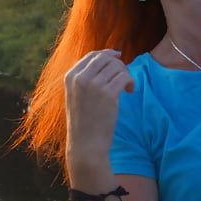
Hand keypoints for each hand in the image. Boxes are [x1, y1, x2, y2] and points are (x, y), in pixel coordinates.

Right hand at [64, 50, 134, 174]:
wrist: (85, 145)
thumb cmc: (84, 122)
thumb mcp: (77, 95)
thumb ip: (87, 77)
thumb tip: (110, 56)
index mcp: (70, 77)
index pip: (91, 55)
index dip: (107, 55)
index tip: (117, 60)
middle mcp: (80, 78)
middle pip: (105, 58)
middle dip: (118, 64)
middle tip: (123, 78)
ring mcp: (93, 85)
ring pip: (117, 66)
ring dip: (125, 73)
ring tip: (126, 87)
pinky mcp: (108, 94)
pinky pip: (125, 77)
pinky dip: (130, 81)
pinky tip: (130, 91)